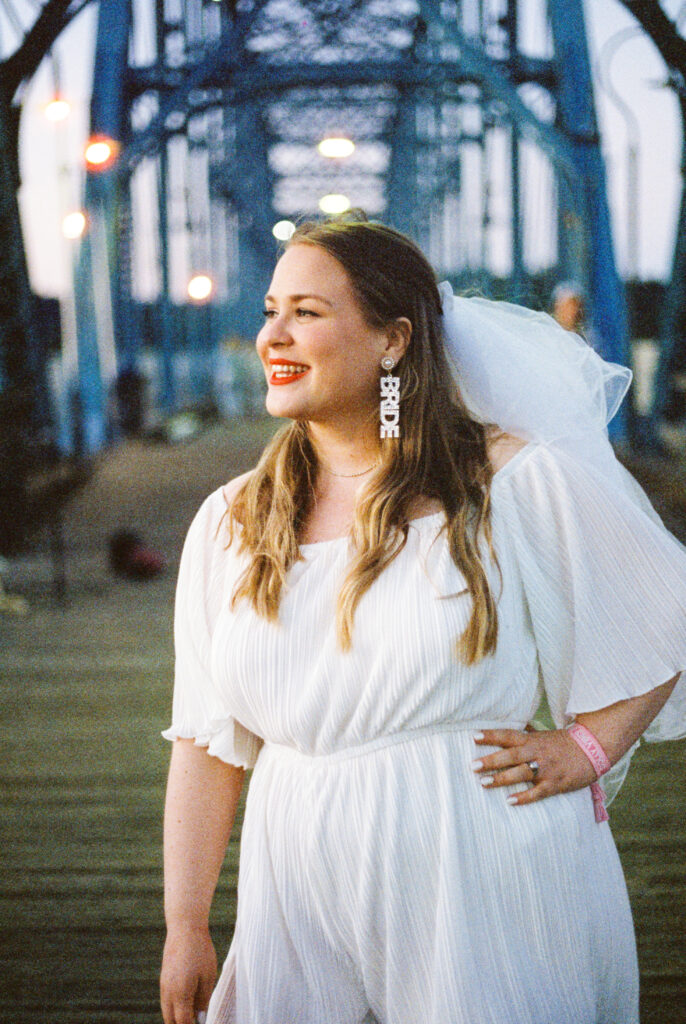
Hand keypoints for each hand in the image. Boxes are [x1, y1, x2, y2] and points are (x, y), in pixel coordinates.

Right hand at [160, 923, 216, 1023]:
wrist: (184, 927)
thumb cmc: (200, 950)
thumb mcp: (208, 976)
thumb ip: (203, 1000)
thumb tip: (200, 1018)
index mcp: (180, 993)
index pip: (183, 1023)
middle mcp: (168, 992)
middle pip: (171, 1020)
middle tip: (196, 1021)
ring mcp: (163, 985)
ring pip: (166, 1011)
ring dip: (177, 1017)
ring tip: (193, 1015)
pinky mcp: (163, 979)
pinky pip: (166, 1001)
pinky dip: (174, 1007)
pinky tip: (187, 1003)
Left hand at [472, 727, 596, 805]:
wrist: (593, 749)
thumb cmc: (563, 743)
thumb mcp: (543, 735)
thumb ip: (526, 734)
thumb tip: (507, 730)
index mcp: (532, 740)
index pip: (508, 735)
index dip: (491, 735)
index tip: (473, 736)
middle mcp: (537, 753)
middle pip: (510, 756)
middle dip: (491, 760)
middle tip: (472, 766)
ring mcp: (546, 769)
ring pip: (521, 774)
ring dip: (501, 779)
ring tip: (483, 783)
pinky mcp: (555, 784)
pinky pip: (537, 792)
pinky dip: (523, 797)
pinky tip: (510, 801)